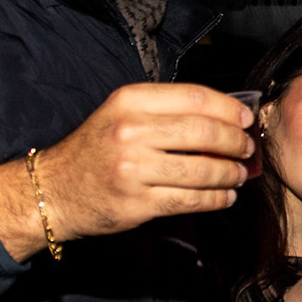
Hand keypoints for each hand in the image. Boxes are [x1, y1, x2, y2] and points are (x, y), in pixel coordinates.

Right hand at [0, 83, 255, 261]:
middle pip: (204, 132)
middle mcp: (131, 131)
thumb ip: (164, 110)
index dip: (229, 108)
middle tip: (247, 148)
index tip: (246, 118)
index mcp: (130, 101)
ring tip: (239, 174)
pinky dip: (215, 199)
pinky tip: (225, 195)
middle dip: (235, 142)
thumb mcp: (121, 114)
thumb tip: (225, 116)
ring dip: (229, 173)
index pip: (194, 98)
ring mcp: (133, 169)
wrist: (54, 189)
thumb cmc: (96, 148)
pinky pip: (190, 200)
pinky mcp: (137, 203)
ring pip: (202, 170)